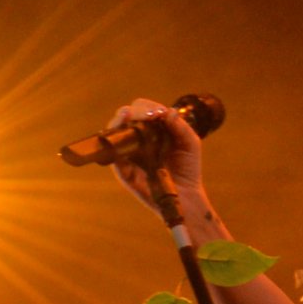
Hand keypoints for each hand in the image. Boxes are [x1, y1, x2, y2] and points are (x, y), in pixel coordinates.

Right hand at [105, 96, 207, 214]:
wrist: (186, 195)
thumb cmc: (188, 167)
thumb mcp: (190, 143)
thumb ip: (180, 127)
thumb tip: (167, 111)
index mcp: (150, 129)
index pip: (142, 111)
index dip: (148, 108)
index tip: (160, 113)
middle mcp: (136, 138)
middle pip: (125, 117)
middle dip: (134, 111)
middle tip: (148, 115)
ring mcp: (127, 153)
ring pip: (114, 132)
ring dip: (119, 120)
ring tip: (128, 115)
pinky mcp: (123, 170)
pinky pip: (112, 155)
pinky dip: (113, 144)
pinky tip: (120, 136)